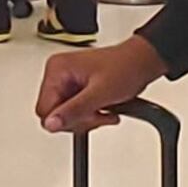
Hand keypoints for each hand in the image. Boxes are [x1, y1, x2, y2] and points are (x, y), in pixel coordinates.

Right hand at [37, 34, 165, 133]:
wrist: (142, 63)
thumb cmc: (125, 68)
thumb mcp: (100, 93)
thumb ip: (74, 110)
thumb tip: (51, 123)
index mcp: (57, 69)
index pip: (45, 109)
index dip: (65, 118)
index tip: (85, 116)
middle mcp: (59, 74)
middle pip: (55, 114)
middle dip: (78, 119)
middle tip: (97, 113)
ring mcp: (68, 82)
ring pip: (66, 116)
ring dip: (87, 119)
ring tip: (103, 111)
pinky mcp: (77, 89)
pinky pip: (75, 112)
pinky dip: (90, 116)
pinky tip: (103, 110)